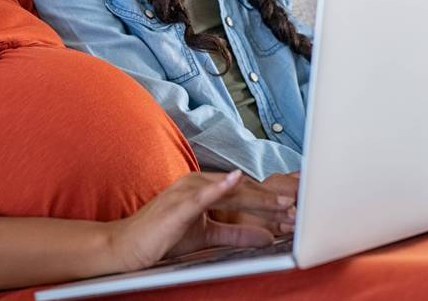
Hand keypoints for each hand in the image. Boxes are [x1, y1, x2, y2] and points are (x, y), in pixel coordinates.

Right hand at [104, 171, 295, 271]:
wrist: (128, 246)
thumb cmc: (163, 238)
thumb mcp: (207, 235)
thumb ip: (236, 233)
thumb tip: (267, 236)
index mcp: (204, 188)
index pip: (245, 193)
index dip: (271, 200)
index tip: (296, 208)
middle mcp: (197, 183)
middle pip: (244, 190)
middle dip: (273, 200)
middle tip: (299, 206)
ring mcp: (187, 191)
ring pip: (231, 192)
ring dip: (259, 199)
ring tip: (284, 205)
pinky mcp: (177, 204)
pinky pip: (202, 195)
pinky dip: (220, 187)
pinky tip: (236, 182)